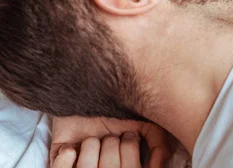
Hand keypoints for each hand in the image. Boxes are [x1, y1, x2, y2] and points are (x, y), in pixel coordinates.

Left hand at [50, 116, 170, 167]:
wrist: (91, 87)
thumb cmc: (122, 106)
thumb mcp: (149, 123)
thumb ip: (159, 145)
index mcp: (124, 161)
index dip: (129, 150)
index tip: (128, 136)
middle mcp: (103, 164)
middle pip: (109, 166)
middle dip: (112, 145)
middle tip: (110, 133)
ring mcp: (80, 163)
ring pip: (86, 167)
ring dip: (90, 146)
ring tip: (91, 136)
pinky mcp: (58, 159)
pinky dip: (66, 155)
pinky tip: (72, 145)